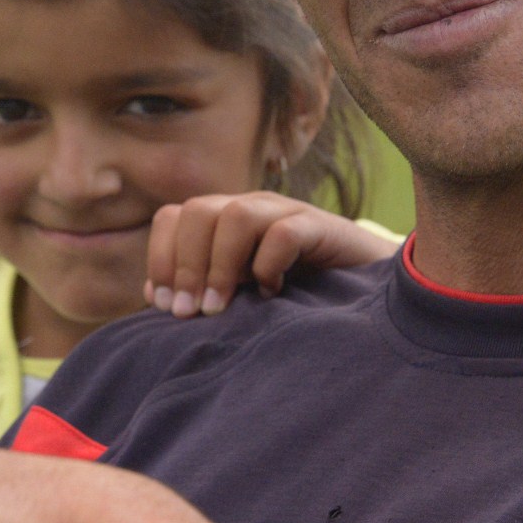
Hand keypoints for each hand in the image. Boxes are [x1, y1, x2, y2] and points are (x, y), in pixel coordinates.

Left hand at [145, 192, 399, 316]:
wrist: (367, 287)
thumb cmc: (296, 292)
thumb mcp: (243, 292)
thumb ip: (203, 289)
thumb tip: (155, 294)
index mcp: (225, 222)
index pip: (175, 216)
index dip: (161, 258)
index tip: (164, 306)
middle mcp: (252, 209)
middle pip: (198, 210)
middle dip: (186, 264)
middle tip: (189, 313)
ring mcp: (287, 213)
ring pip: (236, 215)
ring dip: (220, 265)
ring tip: (220, 308)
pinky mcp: (322, 227)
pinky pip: (285, 232)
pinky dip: (269, 264)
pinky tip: (273, 293)